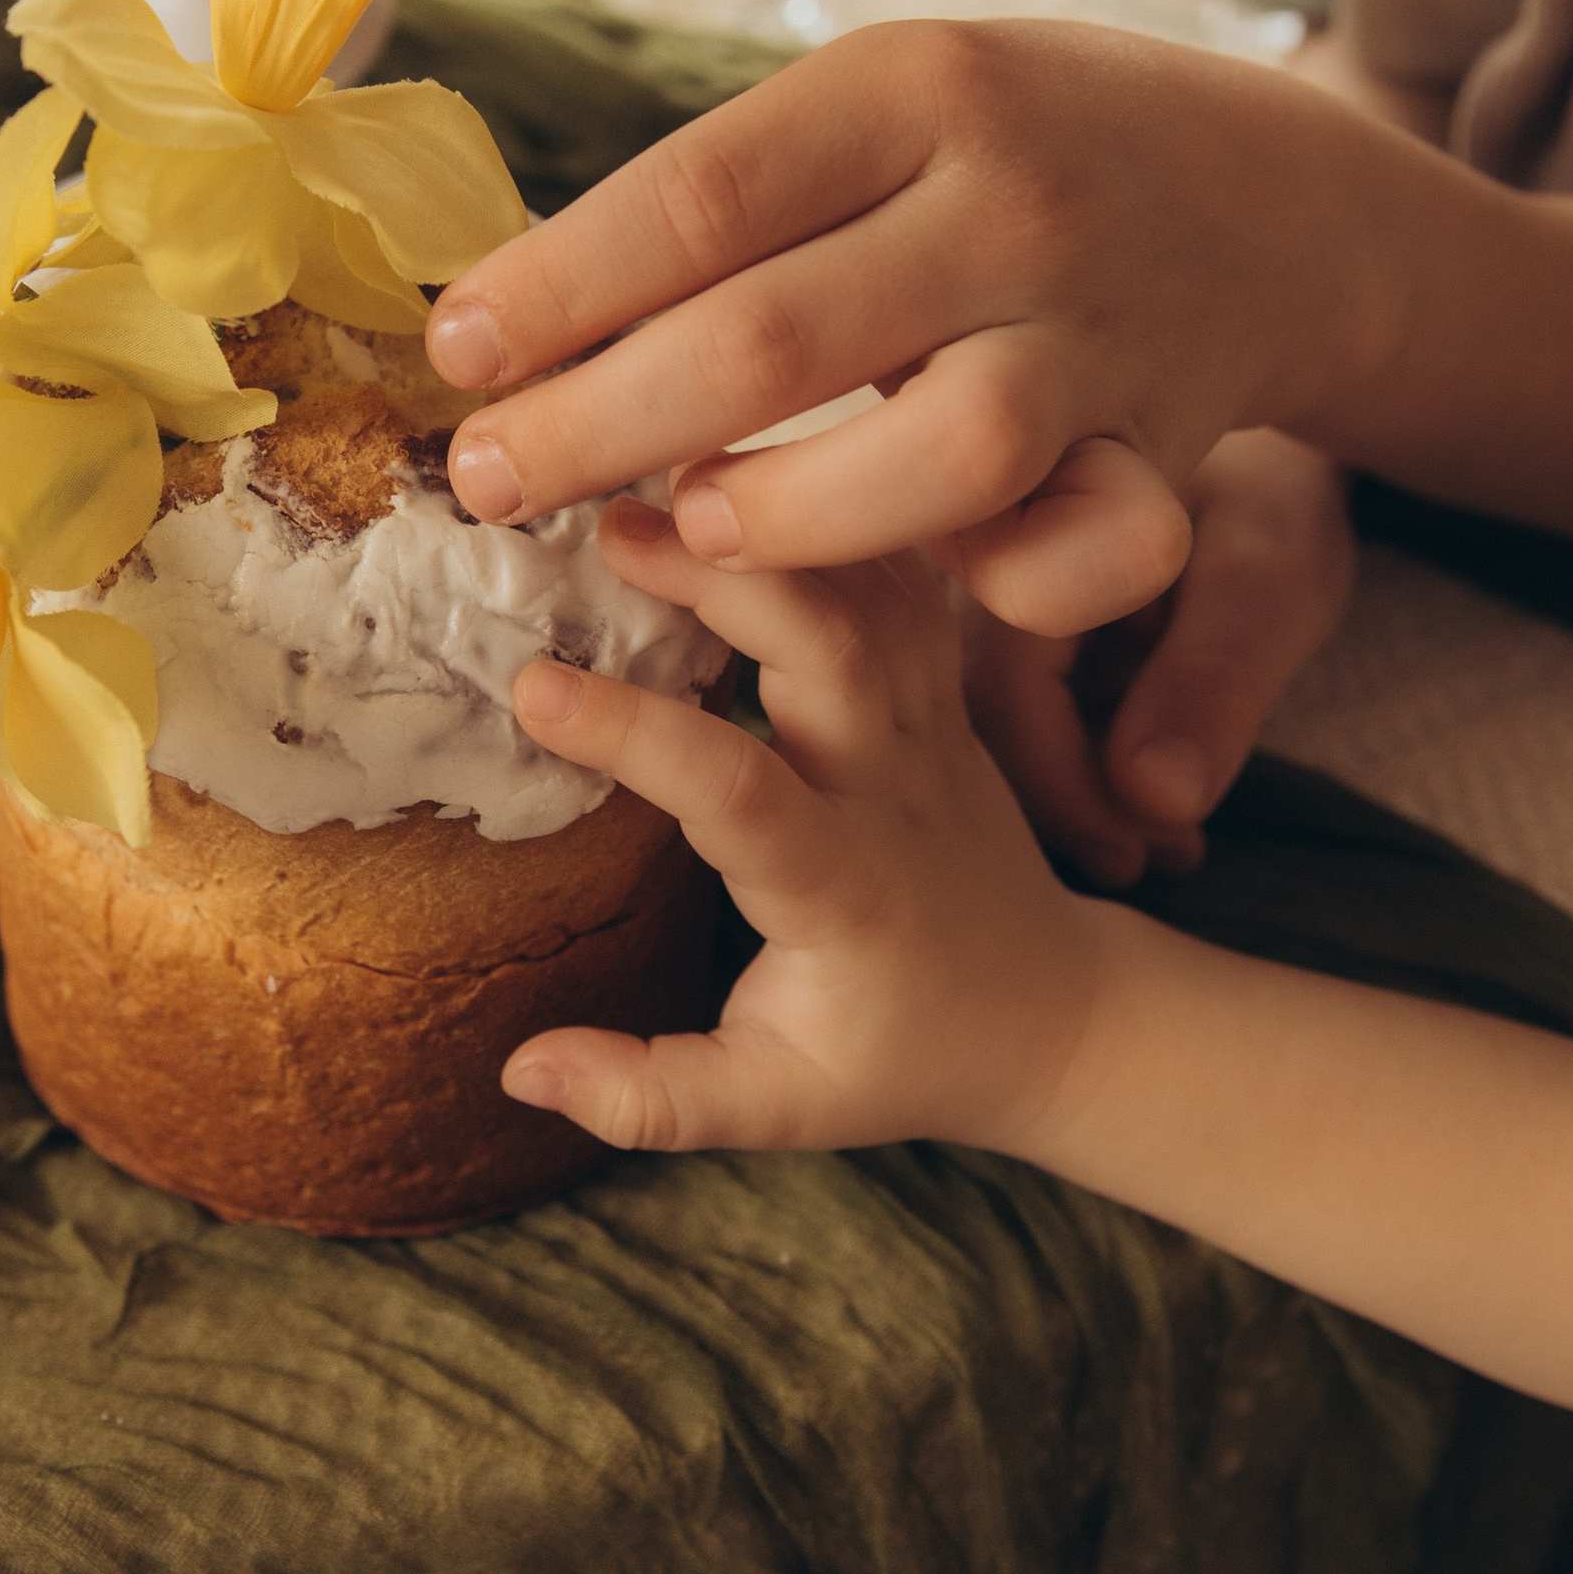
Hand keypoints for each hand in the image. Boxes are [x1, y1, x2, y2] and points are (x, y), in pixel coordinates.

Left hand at [425, 21, 1412, 639]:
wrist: (1273, 194)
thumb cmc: (1011, 154)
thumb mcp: (886, 110)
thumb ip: (738, 198)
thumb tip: (516, 301)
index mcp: (916, 86)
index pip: (701, 195)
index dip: (560, 288)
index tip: (454, 355)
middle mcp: (1011, 199)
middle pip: (772, 335)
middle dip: (601, 424)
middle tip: (490, 479)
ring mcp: (1096, 327)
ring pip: (935, 452)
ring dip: (786, 511)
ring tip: (676, 525)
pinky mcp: (1160, 446)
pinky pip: (1073, 544)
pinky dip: (981, 577)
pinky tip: (888, 572)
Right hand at [501, 499, 1103, 1155]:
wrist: (1050, 1011)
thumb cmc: (898, 1056)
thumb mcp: (777, 1104)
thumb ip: (654, 1097)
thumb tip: (523, 1073)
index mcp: (842, 884)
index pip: (737, 789)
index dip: (636, 732)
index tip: (531, 686)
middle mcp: (895, 782)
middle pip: (830, 644)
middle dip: (722, 569)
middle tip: (600, 521)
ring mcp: (931, 719)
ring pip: (871, 589)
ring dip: (773, 525)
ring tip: (656, 475)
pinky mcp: (942, 683)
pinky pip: (900, 577)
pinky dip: (834, 514)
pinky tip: (749, 469)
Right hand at [963, 430, 1356, 889]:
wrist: (1258, 453)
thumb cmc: (1268, 497)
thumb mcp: (1270, 579)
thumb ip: (1213, 683)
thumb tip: (1155, 802)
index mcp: (1020, 525)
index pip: (1001, 692)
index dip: (1067, 791)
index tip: (1142, 853)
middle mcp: (967, 561)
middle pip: (972, 723)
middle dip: (1069, 809)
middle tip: (1160, 860)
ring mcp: (970, 598)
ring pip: (984, 730)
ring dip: (1076, 799)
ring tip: (1173, 842)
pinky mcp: (991, 631)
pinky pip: (1008, 714)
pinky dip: (1078, 769)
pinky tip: (1153, 808)